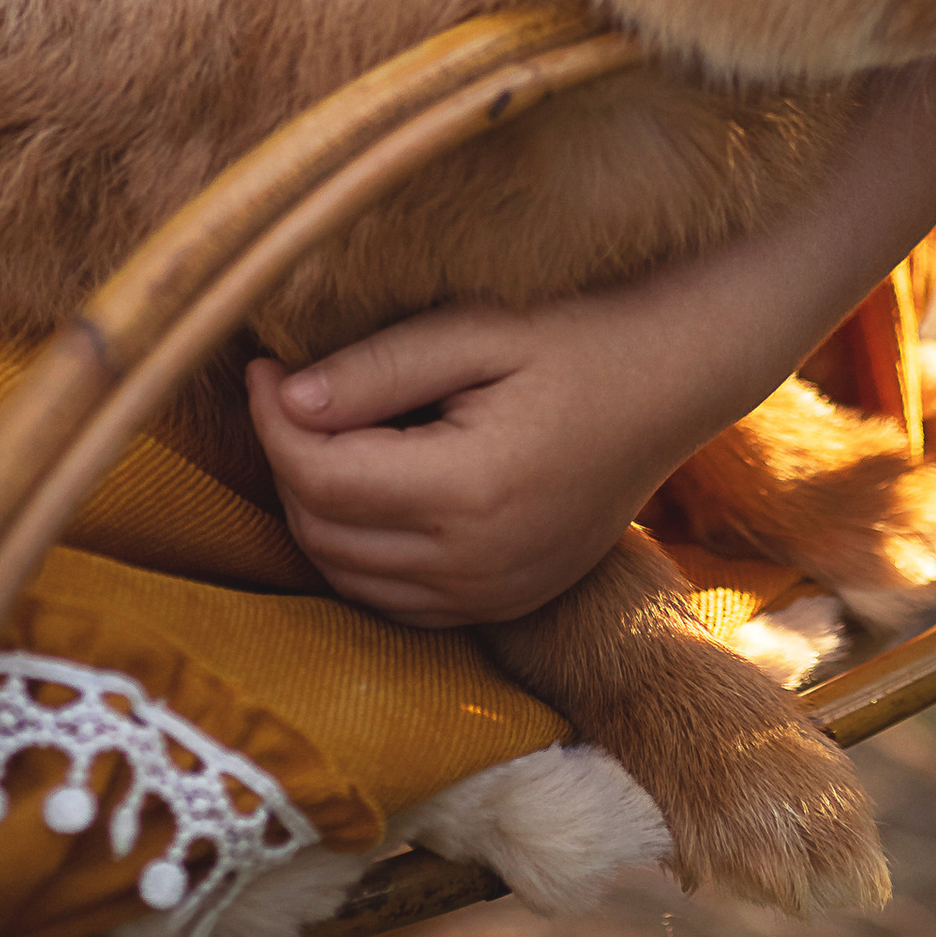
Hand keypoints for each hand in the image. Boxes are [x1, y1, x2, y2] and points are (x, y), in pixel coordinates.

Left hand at [247, 284, 747, 627]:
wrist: (673, 383)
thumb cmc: (576, 336)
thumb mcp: (478, 330)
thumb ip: (377, 370)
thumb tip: (283, 397)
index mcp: (470, 491)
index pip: (321, 479)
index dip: (270, 422)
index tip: (262, 364)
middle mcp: (477, 564)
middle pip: (323, 535)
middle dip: (286, 463)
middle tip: (287, 391)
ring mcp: (492, 596)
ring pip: (348, 577)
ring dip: (314, 511)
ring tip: (322, 433)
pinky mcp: (503, 606)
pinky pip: (393, 601)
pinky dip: (357, 553)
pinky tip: (366, 487)